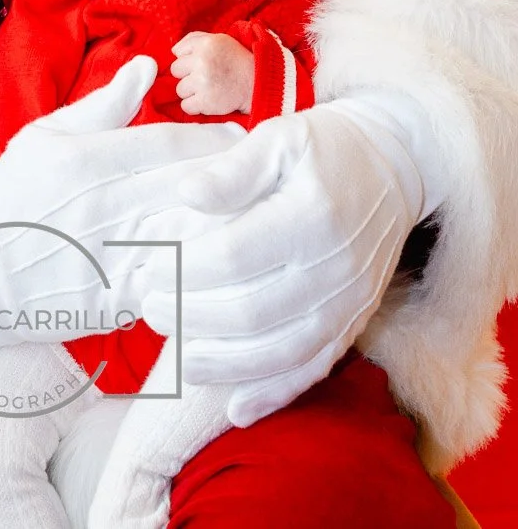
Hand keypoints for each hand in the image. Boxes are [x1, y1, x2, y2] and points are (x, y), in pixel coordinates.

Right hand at [0, 58, 244, 357]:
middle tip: (270, 173)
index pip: (176, 144)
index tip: (247, 138)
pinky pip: (177, 283)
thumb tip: (148, 64)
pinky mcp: (116, 301)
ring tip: (263, 212)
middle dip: (239, 179)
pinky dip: (207, 272)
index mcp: (87, 161)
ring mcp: (111, 257)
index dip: (221, 140)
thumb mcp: (44, 136)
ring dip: (234, 225)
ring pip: (194, 237)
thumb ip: (102, 104)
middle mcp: (102, 207)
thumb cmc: (11, 197)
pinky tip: (231, 261)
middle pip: (194, 188)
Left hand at [140, 93, 425, 426]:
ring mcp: (348, 301)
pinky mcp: (355, 322)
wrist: (395, 165)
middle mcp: (334, 266)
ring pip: (281, 352)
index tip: (151, 269)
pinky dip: (274, 393)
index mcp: (310, 214)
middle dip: (192, 317)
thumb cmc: (324, 147)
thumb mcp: (278, 138)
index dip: (186, 270)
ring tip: (179, 355)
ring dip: (224, 363)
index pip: (236, 256)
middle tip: (150, 308)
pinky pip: (314, 368)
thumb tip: (186, 195)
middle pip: (253, 312)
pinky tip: (236, 408)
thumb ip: (231, 170)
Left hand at [171, 32, 254, 115]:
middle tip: (205, 77)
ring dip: (192, 91)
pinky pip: (186, 106)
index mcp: (206, 43)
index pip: (178, 52)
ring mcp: (203, 82)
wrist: (256, 84)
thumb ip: (194, 39)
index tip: (202, 63)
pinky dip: (195, 106)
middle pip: (176, 71)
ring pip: (180, 89)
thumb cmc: (235, 60)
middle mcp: (202, 61)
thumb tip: (174, 50)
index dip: (189, 59)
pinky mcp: (205, 102)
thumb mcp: (219, 40)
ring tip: (209, 88)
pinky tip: (208, 100)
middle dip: (188, 75)